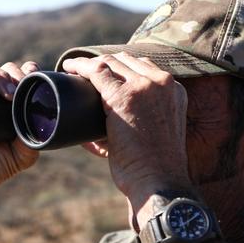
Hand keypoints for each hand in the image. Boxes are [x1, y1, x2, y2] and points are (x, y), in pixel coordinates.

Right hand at [0, 61, 40, 201]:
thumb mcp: (23, 156)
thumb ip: (33, 139)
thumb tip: (40, 119)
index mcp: (8, 105)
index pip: (20, 78)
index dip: (28, 72)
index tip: (34, 77)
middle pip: (4, 71)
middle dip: (13, 75)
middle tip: (17, 91)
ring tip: (6, 91)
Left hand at [61, 53, 198, 210]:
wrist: (158, 181)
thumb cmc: (154, 167)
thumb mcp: (159, 134)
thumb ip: (144, 121)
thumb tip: (105, 126)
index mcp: (174, 90)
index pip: (143, 66)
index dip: (120, 66)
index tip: (104, 72)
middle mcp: (161, 83)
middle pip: (126, 61)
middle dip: (104, 63)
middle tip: (84, 71)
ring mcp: (143, 87)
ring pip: (110, 62)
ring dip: (89, 63)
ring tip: (73, 68)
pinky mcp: (122, 97)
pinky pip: (97, 71)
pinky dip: (80, 67)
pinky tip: (69, 67)